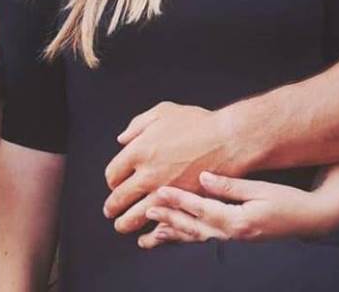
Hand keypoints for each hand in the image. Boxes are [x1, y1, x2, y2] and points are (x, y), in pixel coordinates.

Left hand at [103, 101, 242, 232]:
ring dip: (125, 223)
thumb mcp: (163, 111)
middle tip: (110, 211)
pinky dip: (150, 228)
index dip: (111, 181)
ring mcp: (165, 192)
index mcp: (139, 151)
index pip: (112, 175)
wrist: (228, 140)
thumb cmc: (198, 124)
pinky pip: (159, 222)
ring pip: (135, 217)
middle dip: (112, 208)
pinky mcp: (181, 204)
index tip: (114, 183)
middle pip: (119, 199)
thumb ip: (137, 125)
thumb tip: (122, 139)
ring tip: (123, 225)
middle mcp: (147, 174)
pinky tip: (148, 228)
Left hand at [137, 171, 338, 248]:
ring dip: (173, 235)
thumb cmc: (289, 200)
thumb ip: (230, 186)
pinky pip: (205, 240)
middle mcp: (234, 234)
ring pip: (197, 238)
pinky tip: (174, 236)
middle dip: (169, 218)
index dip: (179, 201)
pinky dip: (187, 239)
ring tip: (150, 235)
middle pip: (194, 228)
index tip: (159, 192)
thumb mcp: (261, 189)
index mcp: (239, 221)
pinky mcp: (235, 238)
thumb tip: (203, 178)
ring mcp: (234, 239)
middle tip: (147, 210)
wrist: (310, 219)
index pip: (202, 210)